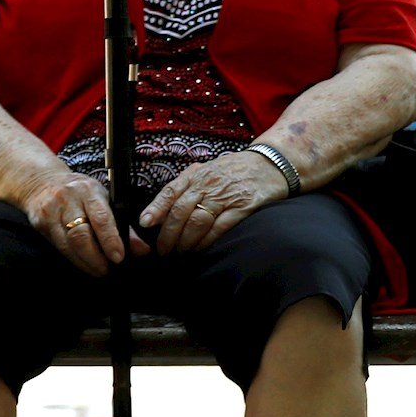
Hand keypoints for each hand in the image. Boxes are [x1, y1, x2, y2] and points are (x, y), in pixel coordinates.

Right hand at [20, 170, 124, 276]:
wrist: (42, 182)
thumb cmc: (80, 193)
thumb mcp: (103, 199)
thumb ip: (124, 225)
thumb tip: (142, 250)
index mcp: (89, 191)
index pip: (101, 218)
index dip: (110, 240)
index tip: (119, 257)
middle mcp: (68, 200)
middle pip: (81, 234)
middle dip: (96, 257)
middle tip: (107, 269)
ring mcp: (51, 212)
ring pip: (68, 244)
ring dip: (85, 262)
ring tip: (98, 270)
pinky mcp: (40, 224)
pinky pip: (58, 246)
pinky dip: (74, 259)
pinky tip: (83, 263)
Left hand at [138, 149, 287, 254]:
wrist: (270, 164)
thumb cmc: (235, 170)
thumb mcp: (206, 171)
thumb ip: (183, 187)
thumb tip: (156, 212)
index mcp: (197, 174)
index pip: (171, 191)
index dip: (155, 209)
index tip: (145, 224)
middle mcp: (209, 183)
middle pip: (181, 211)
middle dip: (168, 234)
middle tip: (164, 250)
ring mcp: (226, 195)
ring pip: (198, 222)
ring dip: (185, 241)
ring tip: (180, 252)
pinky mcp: (244, 206)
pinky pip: (220, 227)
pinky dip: (207, 241)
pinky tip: (200, 249)